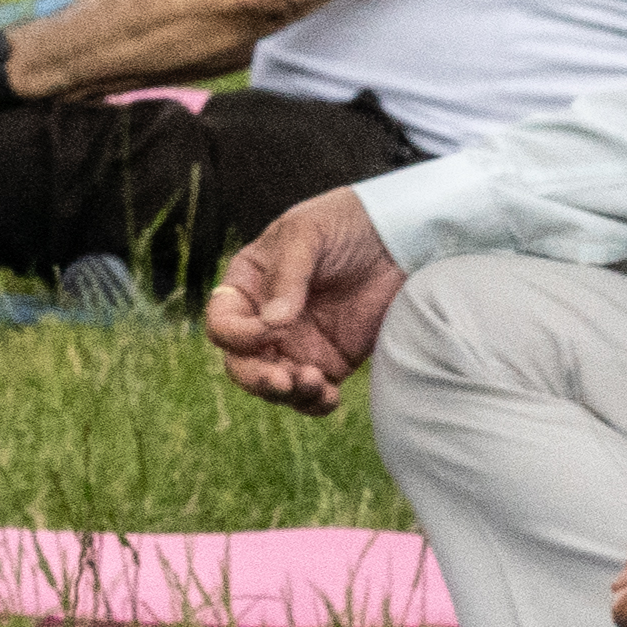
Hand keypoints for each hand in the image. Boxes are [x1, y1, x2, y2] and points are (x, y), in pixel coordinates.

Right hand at [205, 190, 406, 412]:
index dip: (237, 336)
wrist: (402, 236)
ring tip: (315, 383)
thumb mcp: (308, 235)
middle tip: (282, 381)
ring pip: (276, 384)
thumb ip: (288, 275)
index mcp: (248, 288)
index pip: (224, 324)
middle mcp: (266, 321)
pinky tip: (330, 397)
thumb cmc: (345, 224)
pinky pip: (314, 392)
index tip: (270, 330)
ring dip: (288, 393)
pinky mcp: (333, 360)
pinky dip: (315, 402)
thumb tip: (273, 322)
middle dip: (256, 378)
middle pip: (242, 363)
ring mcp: (299, 343)